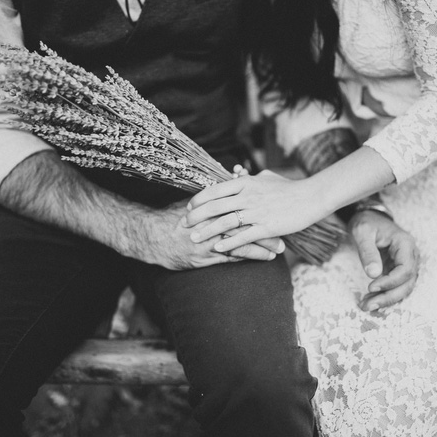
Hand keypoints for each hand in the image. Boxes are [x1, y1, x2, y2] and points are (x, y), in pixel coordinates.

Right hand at [136, 200, 284, 270]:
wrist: (151, 237)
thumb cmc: (173, 218)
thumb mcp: (194, 201)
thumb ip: (215, 193)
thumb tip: (236, 177)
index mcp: (210, 207)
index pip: (240, 206)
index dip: (259, 209)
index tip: (276, 210)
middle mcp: (210, 222)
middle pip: (244, 225)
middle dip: (266, 230)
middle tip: (284, 233)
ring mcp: (206, 241)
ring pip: (240, 243)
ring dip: (261, 247)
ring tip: (278, 250)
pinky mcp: (203, 258)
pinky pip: (229, 258)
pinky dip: (246, 257)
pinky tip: (261, 259)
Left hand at [185, 170, 328, 252]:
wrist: (311, 197)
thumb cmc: (290, 188)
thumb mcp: (267, 177)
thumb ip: (251, 178)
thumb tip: (239, 174)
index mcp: (246, 183)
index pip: (216, 190)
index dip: (200, 199)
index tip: (189, 206)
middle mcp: (248, 196)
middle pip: (215, 206)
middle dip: (196, 216)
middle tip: (183, 224)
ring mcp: (257, 212)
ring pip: (225, 222)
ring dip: (207, 231)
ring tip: (194, 238)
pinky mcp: (267, 227)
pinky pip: (243, 236)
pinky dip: (228, 243)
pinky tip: (217, 248)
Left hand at [350, 210, 419, 311]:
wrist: (370, 218)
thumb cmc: (367, 222)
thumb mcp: (362, 232)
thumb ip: (368, 252)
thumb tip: (374, 274)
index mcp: (405, 244)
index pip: (405, 269)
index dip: (390, 282)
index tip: (371, 287)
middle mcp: (410, 255)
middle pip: (407, 283)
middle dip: (388, 297)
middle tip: (367, 305)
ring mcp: (406, 264)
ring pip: (403, 288)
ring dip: (386, 299)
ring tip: (366, 306)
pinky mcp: (398, 270)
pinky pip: (395, 286)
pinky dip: (384, 295)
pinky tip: (369, 300)